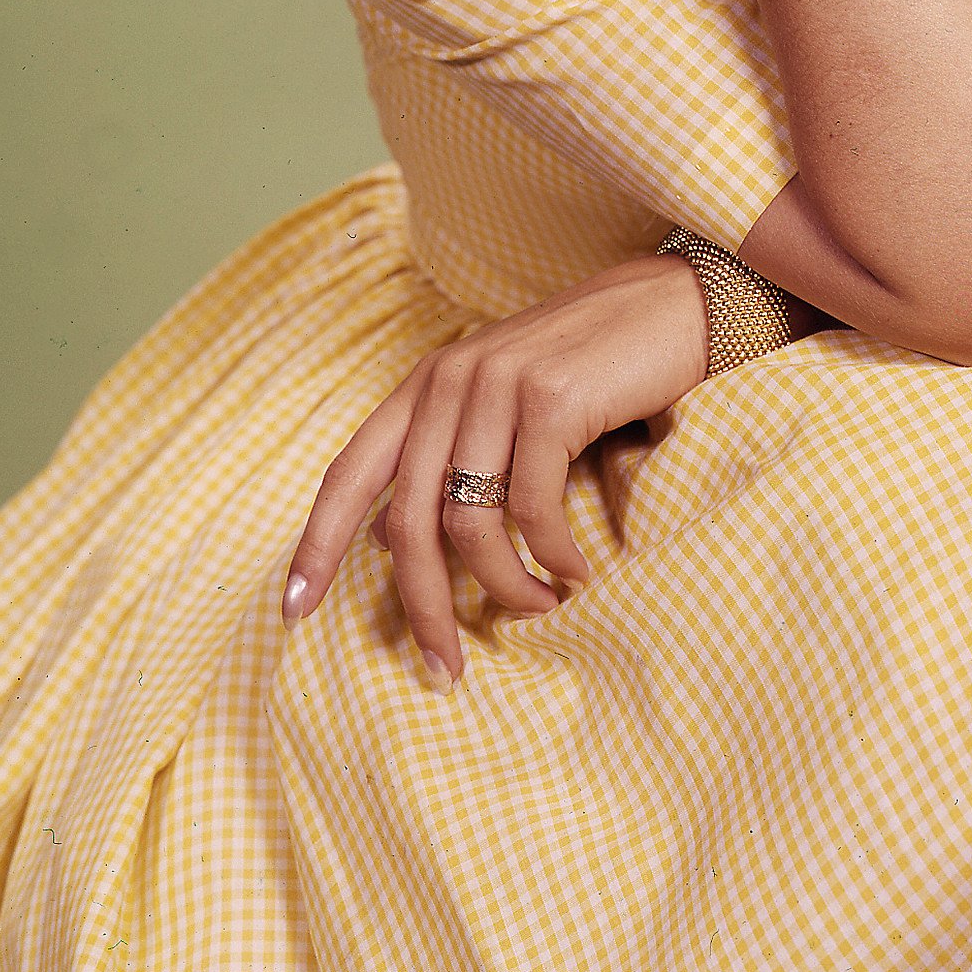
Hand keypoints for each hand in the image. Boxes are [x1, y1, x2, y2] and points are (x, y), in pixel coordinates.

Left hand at [280, 255, 710, 684]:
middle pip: (407, 521)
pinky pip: (532, 509)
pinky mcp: (551, 399)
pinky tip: (575, 571)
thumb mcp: (507, 405)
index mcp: (428, 383)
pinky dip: (552, 556)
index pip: (349, 471)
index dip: (314, 545)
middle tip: (445, 666)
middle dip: (423, 607)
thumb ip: (452, 456)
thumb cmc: (596, 366)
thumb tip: (393, 543)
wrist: (678, 305)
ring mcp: (498, 384)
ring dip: (504, 587)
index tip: (294, 611)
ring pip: (468, 524)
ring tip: (541, 607)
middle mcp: (450, 378)